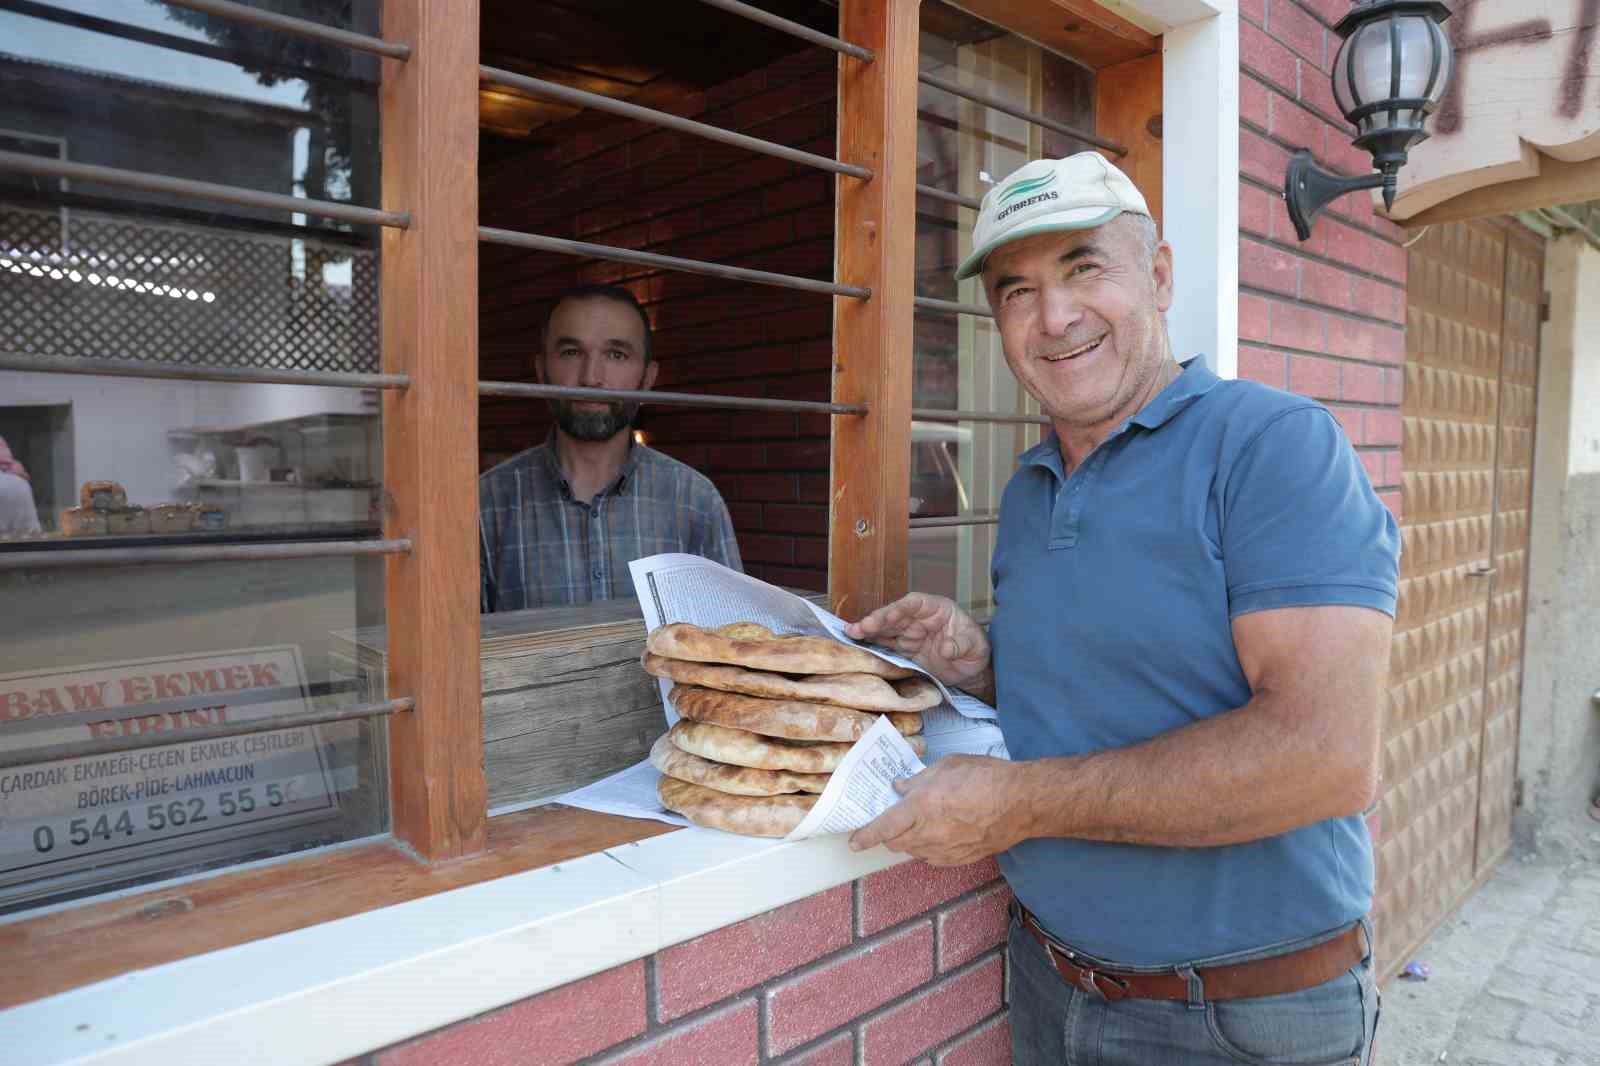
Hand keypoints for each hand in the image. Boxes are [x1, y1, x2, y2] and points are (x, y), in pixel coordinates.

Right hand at [845, 593, 989, 689]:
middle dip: (878, 620)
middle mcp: (919, 618)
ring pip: (886, 628)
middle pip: (895, 615)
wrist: (972, 670)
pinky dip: (872, 644)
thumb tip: (946, 649)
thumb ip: (962, 644)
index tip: (889, 616)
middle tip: (861, 627)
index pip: (915, 603)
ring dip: (869, 630)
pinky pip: (886, 644)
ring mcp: (910, 633)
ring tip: (850, 633)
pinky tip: (857, 644)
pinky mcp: (904, 649)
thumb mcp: (976, 646)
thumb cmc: (976, 650)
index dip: (900, 608)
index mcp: (936, 608)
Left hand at [848, 755, 1022, 865]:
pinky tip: (941, 833)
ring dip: (910, 840)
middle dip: (888, 835)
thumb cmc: (986, 777)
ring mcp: (945, 850)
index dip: (865, 836)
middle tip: (892, 821)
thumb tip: (900, 788)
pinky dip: (929, 847)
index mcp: (922, 807)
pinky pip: (934, 857)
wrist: (1021, 803)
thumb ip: (919, 780)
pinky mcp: (960, 859)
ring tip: (922, 823)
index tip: (853, 842)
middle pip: (895, 843)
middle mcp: (929, 833)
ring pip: (914, 852)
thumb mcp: (947, 766)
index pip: (883, 827)